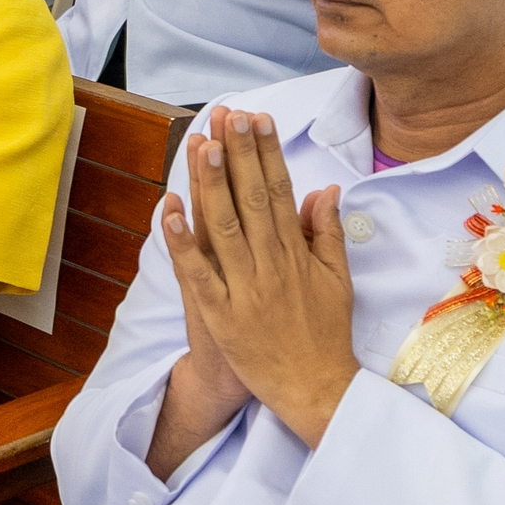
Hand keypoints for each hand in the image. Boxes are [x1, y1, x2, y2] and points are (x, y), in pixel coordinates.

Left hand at [159, 106, 356, 446]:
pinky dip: (181, 242)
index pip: (280, 191)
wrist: (314, 389)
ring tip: (202, 145)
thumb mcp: (337, 279)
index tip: (257, 118)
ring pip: (224, 228)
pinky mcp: (221, 314)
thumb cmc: (324, 333)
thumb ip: (328, 232)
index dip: (267, 153)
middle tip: (229, 115)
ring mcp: (245, 288)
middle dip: (239, 154)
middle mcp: (272, 264)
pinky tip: (167, 210)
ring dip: (211, 185)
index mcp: (298, 253)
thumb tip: (324, 188)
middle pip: (252, 199)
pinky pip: (197, 273)